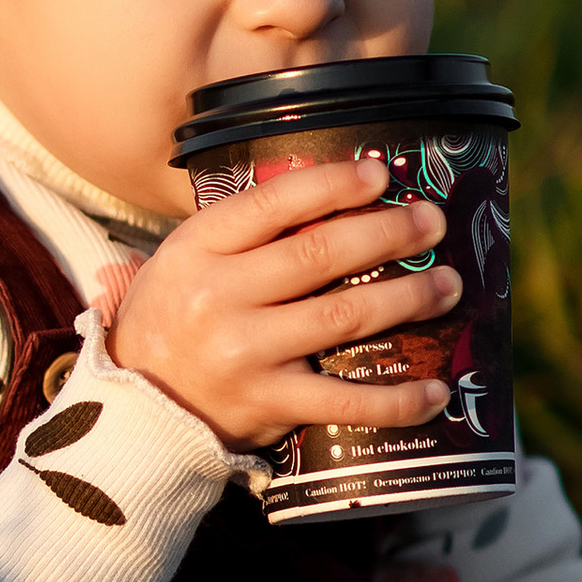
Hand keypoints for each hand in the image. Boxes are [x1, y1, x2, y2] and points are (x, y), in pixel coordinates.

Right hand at [111, 153, 461, 451]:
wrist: (133, 408)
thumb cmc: (175, 319)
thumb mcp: (186, 260)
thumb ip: (247, 234)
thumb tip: (339, 198)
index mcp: (198, 247)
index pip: (274, 203)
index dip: (333, 184)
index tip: (379, 174)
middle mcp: (219, 295)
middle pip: (320, 254)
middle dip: (388, 233)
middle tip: (432, 223)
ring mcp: (244, 353)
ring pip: (343, 316)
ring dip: (408, 299)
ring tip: (447, 286)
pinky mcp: (266, 405)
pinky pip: (343, 401)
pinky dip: (395, 400)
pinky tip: (435, 391)